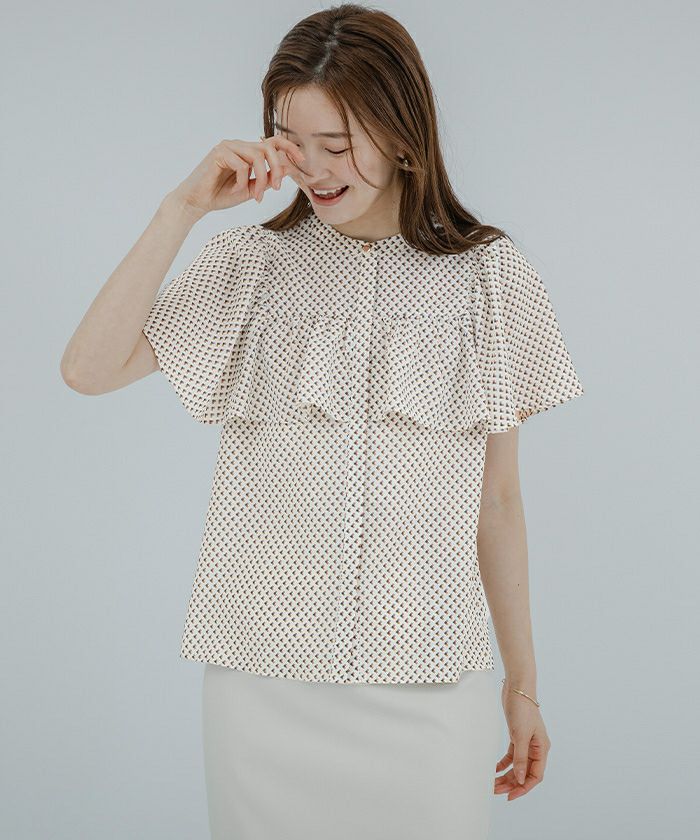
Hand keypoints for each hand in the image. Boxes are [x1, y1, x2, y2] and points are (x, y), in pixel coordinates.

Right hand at [168, 135, 306, 219]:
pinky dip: (243, 181)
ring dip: (261, 179)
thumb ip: (268, 179)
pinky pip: (241, 165)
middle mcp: (239, 145)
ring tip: (257, 195)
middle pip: (268, 147)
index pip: (272, 142)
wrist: (197, 202)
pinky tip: (236, 191)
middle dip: (276, 169)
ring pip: (257, 156)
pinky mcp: (218, 153)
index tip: (302, 161)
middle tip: (277, 188)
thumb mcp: (251, 189)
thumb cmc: (221, 195)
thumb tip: (287, 169)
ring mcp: (228, 147)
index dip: (290, 148)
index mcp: (247, 151)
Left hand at [494, 679, 550, 800]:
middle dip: (511, 783)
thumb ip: (521, 758)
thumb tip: (521, 780)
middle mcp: (536, 748)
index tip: (510, 796)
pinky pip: (512, 756)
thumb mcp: (520, 735)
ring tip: (492, 784)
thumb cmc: (522, 709)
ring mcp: (526, 742)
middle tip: (496, 791)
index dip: (523, 788)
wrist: (517, 688)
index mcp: (542, 749)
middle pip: (525, 773)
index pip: (535, 776)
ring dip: (506, 775)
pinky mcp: (517, 736)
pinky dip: (504, 764)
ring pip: (517, 766)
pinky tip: (494, 770)